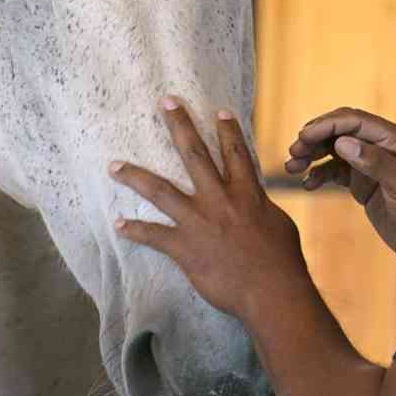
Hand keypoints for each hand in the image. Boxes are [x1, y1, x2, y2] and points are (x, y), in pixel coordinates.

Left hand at [110, 98, 312, 321]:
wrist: (271, 292)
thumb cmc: (282, 262)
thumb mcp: (279, 225)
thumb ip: (262, 208)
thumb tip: (256, 202)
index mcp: (246, 194)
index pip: (235, 153)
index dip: (227, 131)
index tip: (217, 111)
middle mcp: (219, 200)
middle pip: (194, 155)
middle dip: (179, 126)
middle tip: (165, 103)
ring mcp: (198, 221)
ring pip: (160, 191)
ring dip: (135, 176)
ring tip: (114, 166)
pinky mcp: (184, 247)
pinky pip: (153, 235)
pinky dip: (135, 230)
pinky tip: (118, 225)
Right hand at [285, 107, 395, 260]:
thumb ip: (375, 162)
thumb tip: (342, 142)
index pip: (355, 121)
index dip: (327, 125)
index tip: (303, 136)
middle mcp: (382, 146)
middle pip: (340, 131)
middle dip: (314, 137)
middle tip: (294, 151)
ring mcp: (371, 164)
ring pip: (333, 149)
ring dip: (311, 154)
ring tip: (292, 166)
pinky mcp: (363, 182)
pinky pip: (334, 171)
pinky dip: (318, 174)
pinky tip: (307, 184)